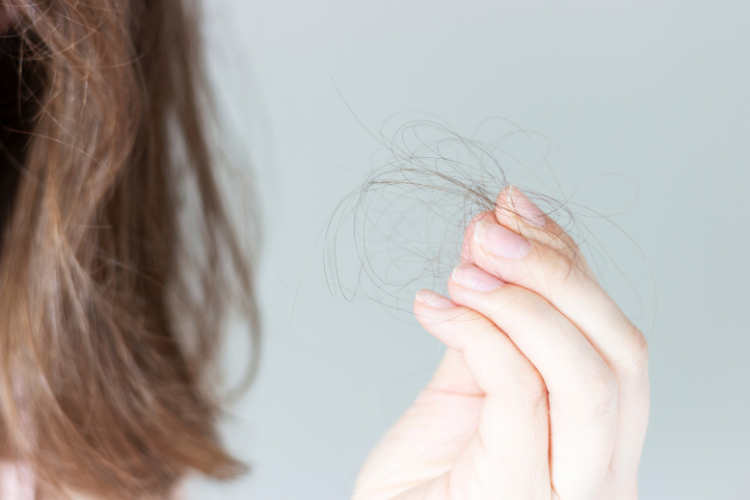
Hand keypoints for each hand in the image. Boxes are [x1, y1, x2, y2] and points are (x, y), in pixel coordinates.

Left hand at [353, 186, 648, 499]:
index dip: (571, 265)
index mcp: (599, 439)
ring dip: (522, 300)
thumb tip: (494, 234)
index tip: (518, 211)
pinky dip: (479, 333)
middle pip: (620, 350)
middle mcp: (603, 469)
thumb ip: (490, 322)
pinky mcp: (519, 494)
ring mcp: (570, 490)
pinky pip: (518, 393)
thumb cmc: (426, 481)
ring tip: (467, 267)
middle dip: (556, 274)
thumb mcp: (468, 388)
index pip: (615, 338)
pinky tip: (436, 307)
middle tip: (493, 230)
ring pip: (588, 374)